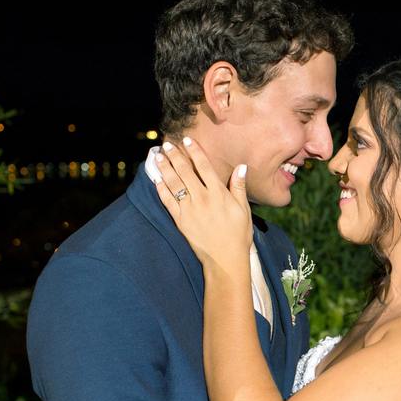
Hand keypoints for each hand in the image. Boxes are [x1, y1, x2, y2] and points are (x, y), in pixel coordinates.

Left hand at [151, 138, 252, 276]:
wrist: (225, 259)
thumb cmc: (238, 235)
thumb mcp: (244, 209)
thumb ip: (239, 187)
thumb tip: (241, 167)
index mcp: (219, 193)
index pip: (204, 166)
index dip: (194, 151)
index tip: (187, 140)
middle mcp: (202, 198)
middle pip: (185, 171)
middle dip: (175, 156)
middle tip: (167, 145)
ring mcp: (189, 209)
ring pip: (174, 183)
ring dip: (165, 168)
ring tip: (158, 156)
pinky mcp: (180, 221)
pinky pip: (167, 201)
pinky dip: (161, 188)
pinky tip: (156, 179)